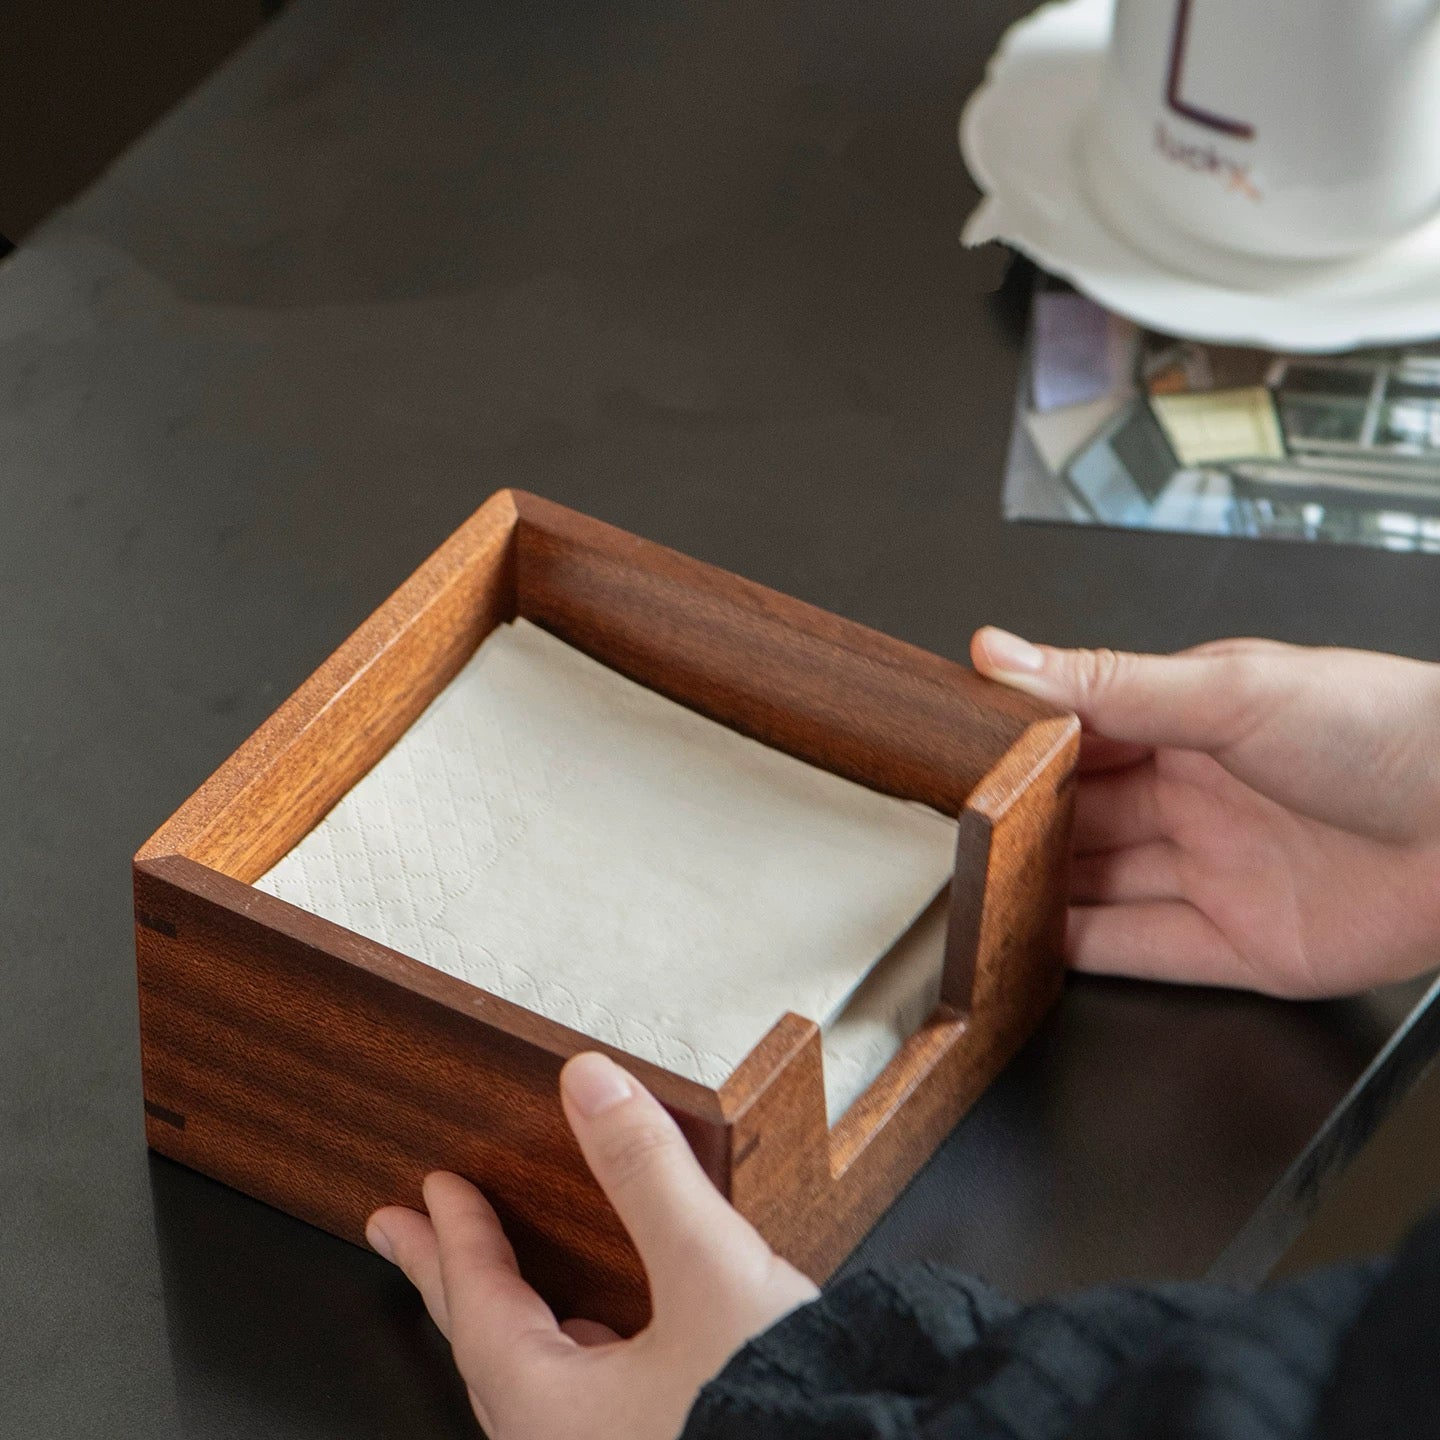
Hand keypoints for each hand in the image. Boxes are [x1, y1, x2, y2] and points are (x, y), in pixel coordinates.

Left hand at [365, 1052, 817, 1439]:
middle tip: (403, 1235)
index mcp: (558, 1415)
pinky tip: (598, 1337)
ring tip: (494, 1277)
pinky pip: (581, 1404)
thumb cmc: (777, 1407)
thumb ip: (646, 1171)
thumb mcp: (708, 1269)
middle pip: (485, 1351)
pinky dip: (566, 1352)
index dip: (456, 1239)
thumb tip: (592, 1085)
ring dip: (506, 1319)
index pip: (479, 1309)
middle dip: (444, 1281)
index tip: (434, 1192)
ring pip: (532, 1384)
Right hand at [972, 628, 1439, 997]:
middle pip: (1082, 819)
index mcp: (1191, 725)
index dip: (1017, 749)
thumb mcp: (1231, 691)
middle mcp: (1197, 799)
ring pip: (1101, 886)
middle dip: (1020, 825)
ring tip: (970, 890)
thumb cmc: (1387, 731)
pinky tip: (1032, 943)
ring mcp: (1215, 874)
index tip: (952, 757)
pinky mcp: (1240, 947)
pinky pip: (1143, 950)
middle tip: (947, 831)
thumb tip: (1001, 653)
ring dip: (1041, 889)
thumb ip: (1107, 683)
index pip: (1079, 737)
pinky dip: (1084, 950)